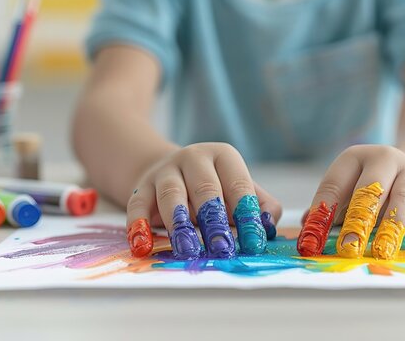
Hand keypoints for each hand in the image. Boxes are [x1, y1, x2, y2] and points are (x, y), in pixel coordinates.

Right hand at [125, 142, 281, 258]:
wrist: (170, 170)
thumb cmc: (215, 186)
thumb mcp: (239, 189)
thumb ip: (260, 206)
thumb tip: (267, 225)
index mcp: (223, 156)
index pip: (238, 185)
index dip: (247, 215)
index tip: (253, 243)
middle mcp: (194, 158)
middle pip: (205, 188)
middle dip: (214, 220)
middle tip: (222, 248)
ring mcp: (165, 171)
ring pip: (171, 194)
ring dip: (180, 224)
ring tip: (187, 248)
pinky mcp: (141, 187)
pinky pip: (137, 205)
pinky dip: (138, 225)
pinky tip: (142, 245)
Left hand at [298, 145, 404, 258]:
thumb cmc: (373, 186)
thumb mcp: (348, 188)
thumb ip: (329, 209)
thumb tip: (306, 230)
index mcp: (354, 158)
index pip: (334, 184)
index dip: (322, 212)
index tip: (312, 239)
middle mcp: (385, 159)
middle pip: (370, 188)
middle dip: (358, 219)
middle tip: (348, 247)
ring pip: (404, 198)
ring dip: (392, 226)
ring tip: (383, 251)